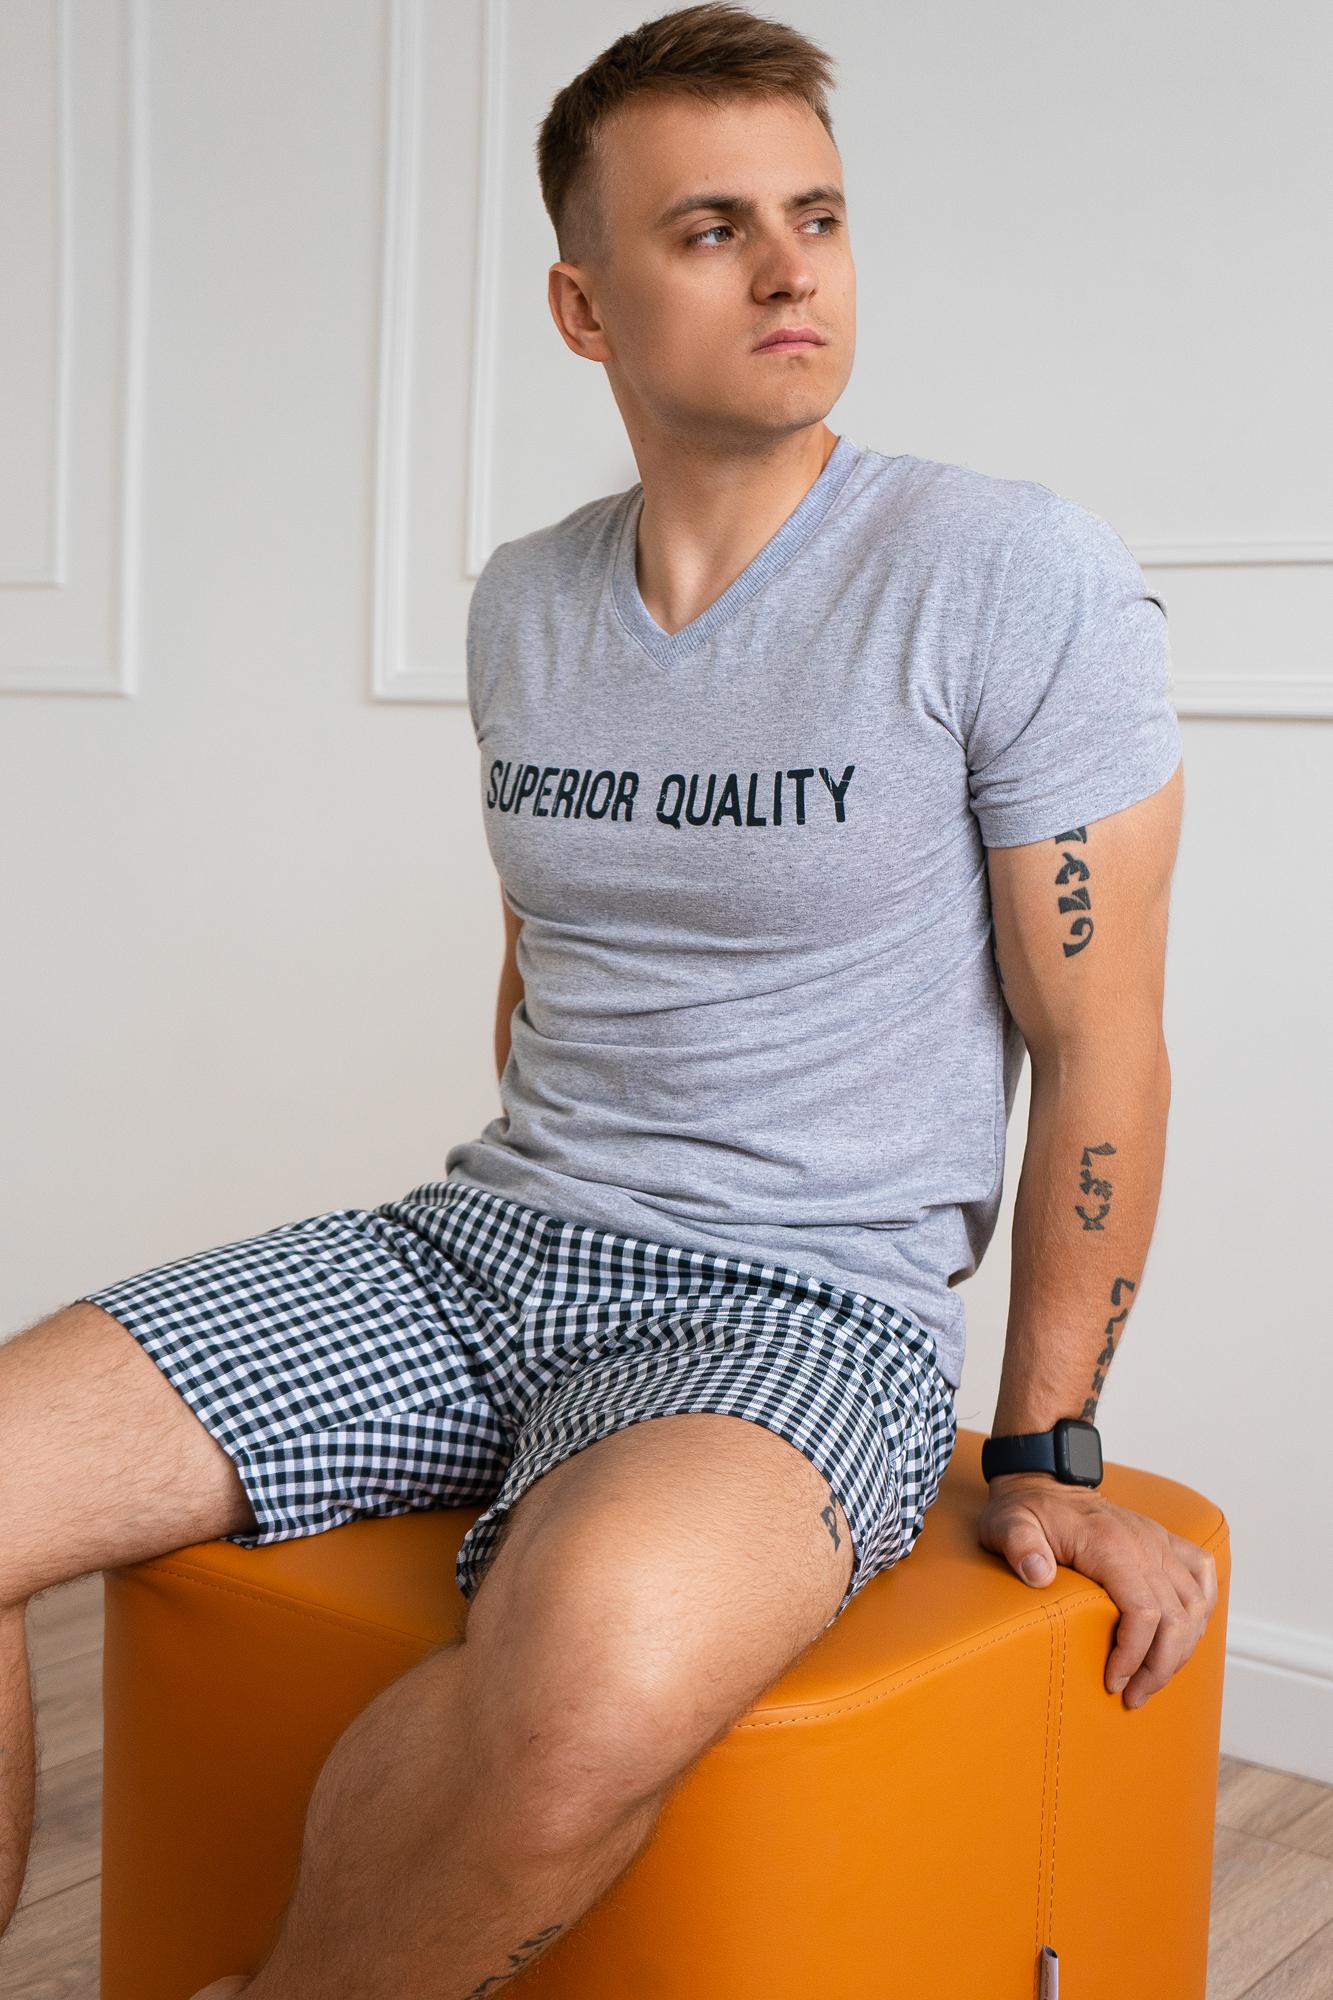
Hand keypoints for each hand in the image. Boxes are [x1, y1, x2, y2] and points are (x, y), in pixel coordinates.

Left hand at [976, 1472, 1219, 1709]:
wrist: (1043, 1478)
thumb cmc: (1024, 1509)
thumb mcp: (1007, 1524)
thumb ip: (1019, 1546)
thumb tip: (1039, 1576)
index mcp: (1110, 1545)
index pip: (1144, 1613)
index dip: (1134, 1656)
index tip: (1112, 1681)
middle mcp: (1144, 1543)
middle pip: (1177, 1618)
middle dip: (1160, 1668)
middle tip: (1133, 1696)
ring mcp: (1158, 1541)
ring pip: (1196, 1605)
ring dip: (1180, 1650)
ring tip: (1151, 1679)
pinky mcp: (1163, 1540)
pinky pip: (1203, 1574)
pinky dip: (1202, 1610)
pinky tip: (1185, 1635)